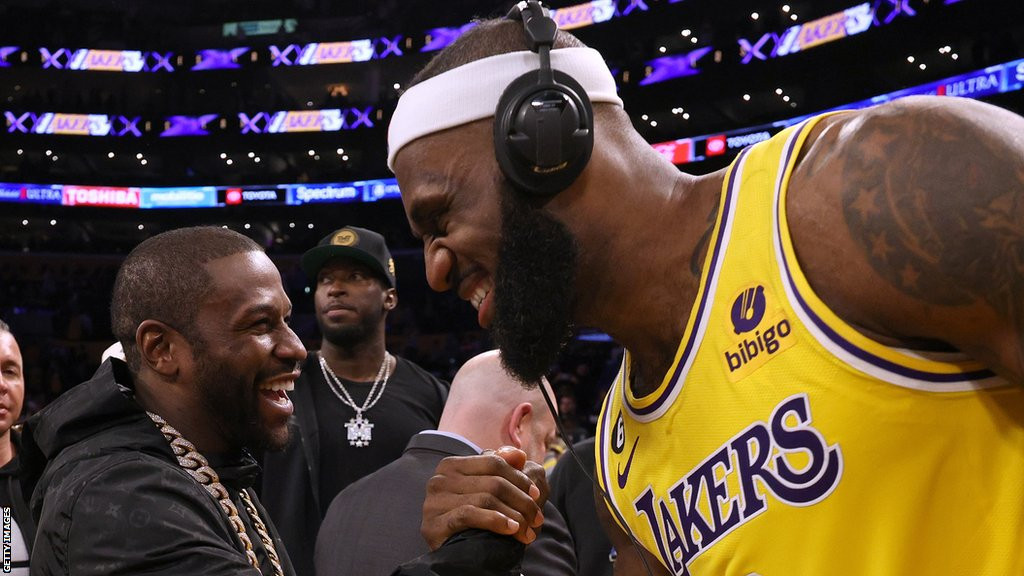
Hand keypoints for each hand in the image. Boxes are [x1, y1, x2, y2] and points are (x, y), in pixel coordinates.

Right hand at [421, 446, 547, 548]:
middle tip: (537, 518)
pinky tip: (511, 529)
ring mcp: (434, 502)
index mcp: (451, 465)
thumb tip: (518, 454)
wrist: (450, 551)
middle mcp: (439, 480)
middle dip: (522, 501)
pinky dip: (495, 521)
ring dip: (515, 516)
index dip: (519, 477)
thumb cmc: (471, 515)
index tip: (537, 494)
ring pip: (486, 499)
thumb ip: (501, 467)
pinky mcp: (434, 524)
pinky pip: (470, 515)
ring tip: (528, 531)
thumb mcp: (486, 488)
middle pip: (493, 483)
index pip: (493, 462)